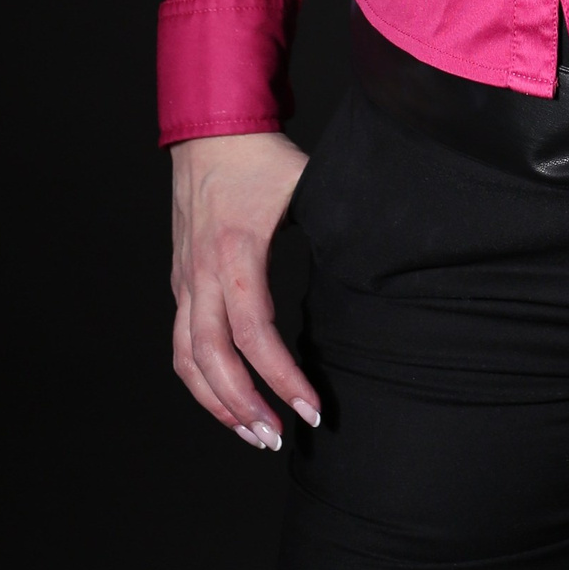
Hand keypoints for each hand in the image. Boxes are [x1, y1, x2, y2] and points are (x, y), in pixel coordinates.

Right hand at [170, 131, 319, 449]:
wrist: (210, 131)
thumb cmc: (263, 159)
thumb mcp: (308, 184)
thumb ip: (340, 223)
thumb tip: (388, 255)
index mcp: (237, 250)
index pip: (254, 331)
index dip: (282, 376)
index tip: (312, 408)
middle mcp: (202, 272)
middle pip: (211, 358)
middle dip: (244, 406)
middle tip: (279, 438)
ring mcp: (185, 281)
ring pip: (187, 360)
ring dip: (217, 404)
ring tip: (254, 433)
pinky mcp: (180, 284)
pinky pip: (181, 345)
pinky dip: (201, 381)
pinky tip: (228, 401)